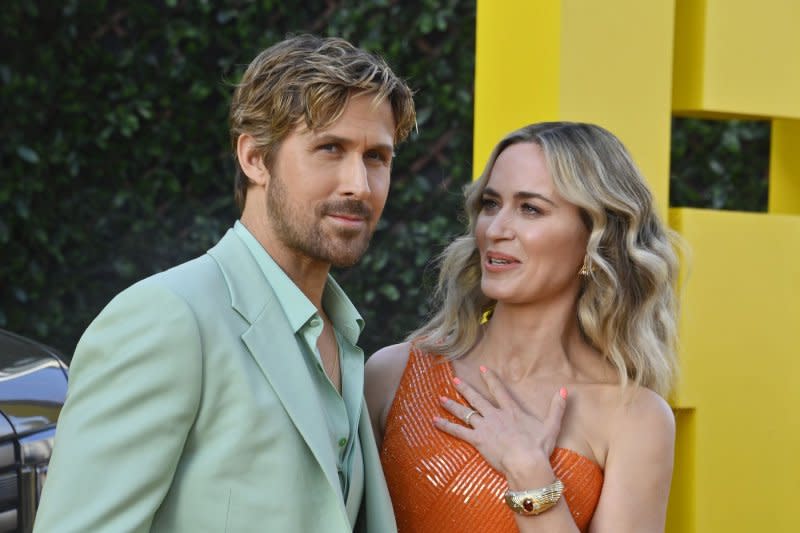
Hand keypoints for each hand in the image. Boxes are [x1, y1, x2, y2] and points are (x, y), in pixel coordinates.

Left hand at [434, 366, 567, 485]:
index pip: (499, 390)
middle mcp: (495, 415)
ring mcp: (485, 426)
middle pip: (477, 399)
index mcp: (511, 411)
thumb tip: (565, 391)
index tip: (482, 369)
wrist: (526, 461)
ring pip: (465, 413)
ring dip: (452, 405)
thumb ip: (557, 407)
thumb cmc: (539, 447)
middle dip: (465, 389)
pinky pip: (458, 431)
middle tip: (455, 380)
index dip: (490, 379)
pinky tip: (434, 421)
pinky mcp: (477, 439)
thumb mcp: (551, 426)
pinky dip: (445, 426)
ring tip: (441, 398)